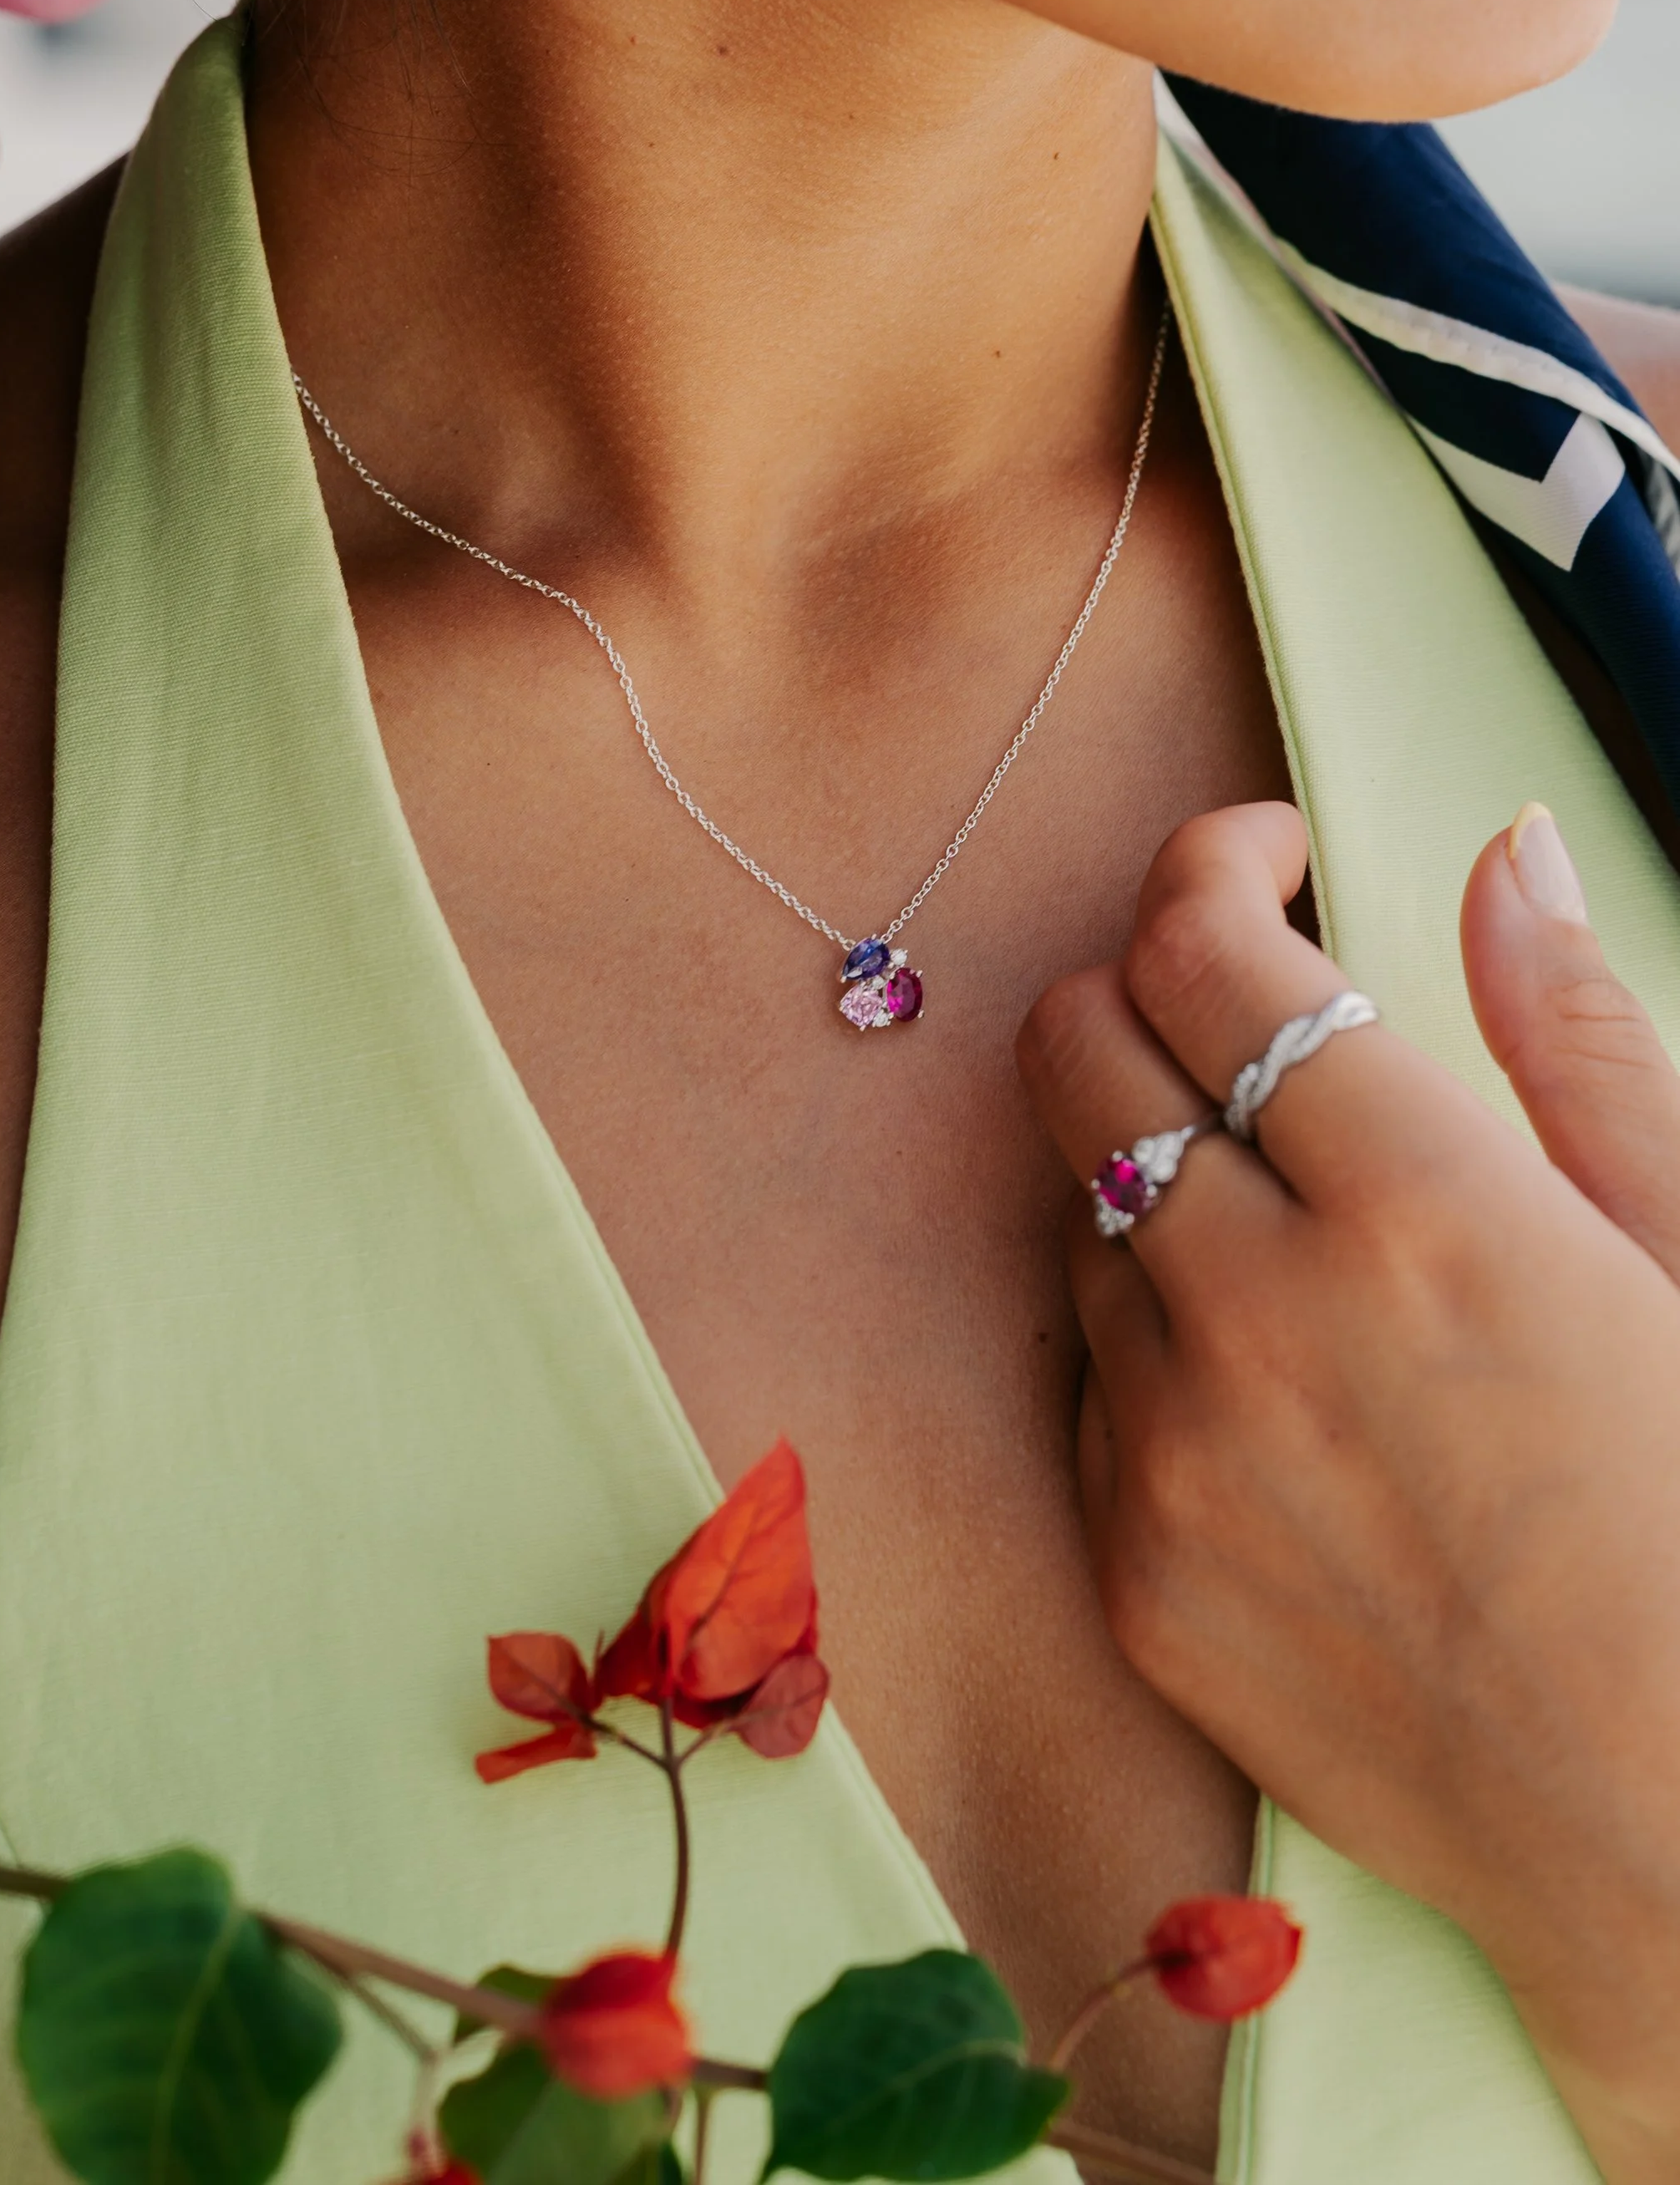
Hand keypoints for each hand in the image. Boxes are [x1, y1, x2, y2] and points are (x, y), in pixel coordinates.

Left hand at [1016, 802, 1679, 2184]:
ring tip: (1290, 1221)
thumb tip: (1502, 850)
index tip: (1270, 866)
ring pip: (1074, 1206)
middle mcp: (1262, 1314)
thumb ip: (1576, 1037)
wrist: (1673, 1845)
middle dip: (1143, 980)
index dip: (1217, 865)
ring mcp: (1172, 1450)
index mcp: (1424, 1209)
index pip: (1207, 949)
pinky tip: (1269, 1375)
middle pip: (1078, 1044)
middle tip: (1240, 1003)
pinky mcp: (1129, 1566)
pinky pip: (1082, 1376)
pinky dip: (1148, 1331)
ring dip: (1154, 1165)